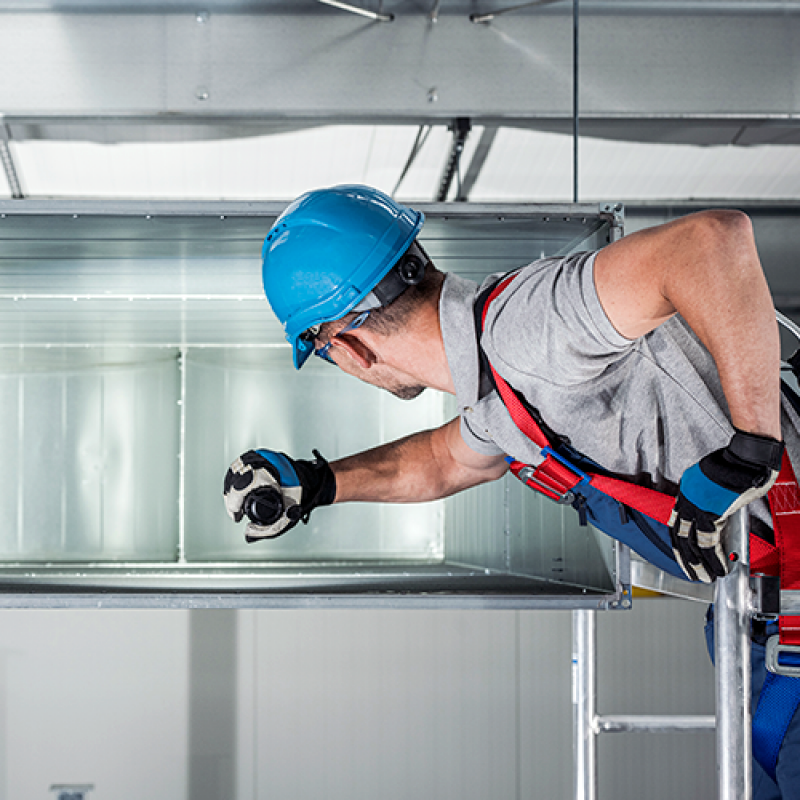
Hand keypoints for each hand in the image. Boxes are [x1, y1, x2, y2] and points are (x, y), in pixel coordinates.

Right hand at [223, 449, 335, 541]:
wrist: (311, 482)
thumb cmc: (300, 497)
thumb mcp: (286, 519)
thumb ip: (267, 530)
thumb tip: (247, 533)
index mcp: (269, 476)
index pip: (240, 487)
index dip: (233, 504)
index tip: (236, 516)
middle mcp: (264, 462)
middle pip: (235, 477)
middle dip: (232, 495)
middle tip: (235, 510)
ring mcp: (262, 456)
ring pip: (237, 468)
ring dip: (232, 485)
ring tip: (235, 500)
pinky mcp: (262, 454)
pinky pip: (243, 464)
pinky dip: (238, 477)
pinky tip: (239, 488)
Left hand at [669, 429, 783, 581]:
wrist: (744, 458)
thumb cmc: (735, 465)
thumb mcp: (711, 482)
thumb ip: (707, 499)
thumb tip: (713, 516)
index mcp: (685, 491)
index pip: (676, 521)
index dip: (679, 541)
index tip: (683, 554)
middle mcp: (686, 499)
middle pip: (679, 535)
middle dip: (685, 557)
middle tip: (690, 572)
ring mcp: (696, 506)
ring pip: (692, 542)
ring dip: (698, 563)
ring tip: (705, 577)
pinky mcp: (711, 513)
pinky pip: (708, 542)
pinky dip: (713, 558)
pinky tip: (718, 568)